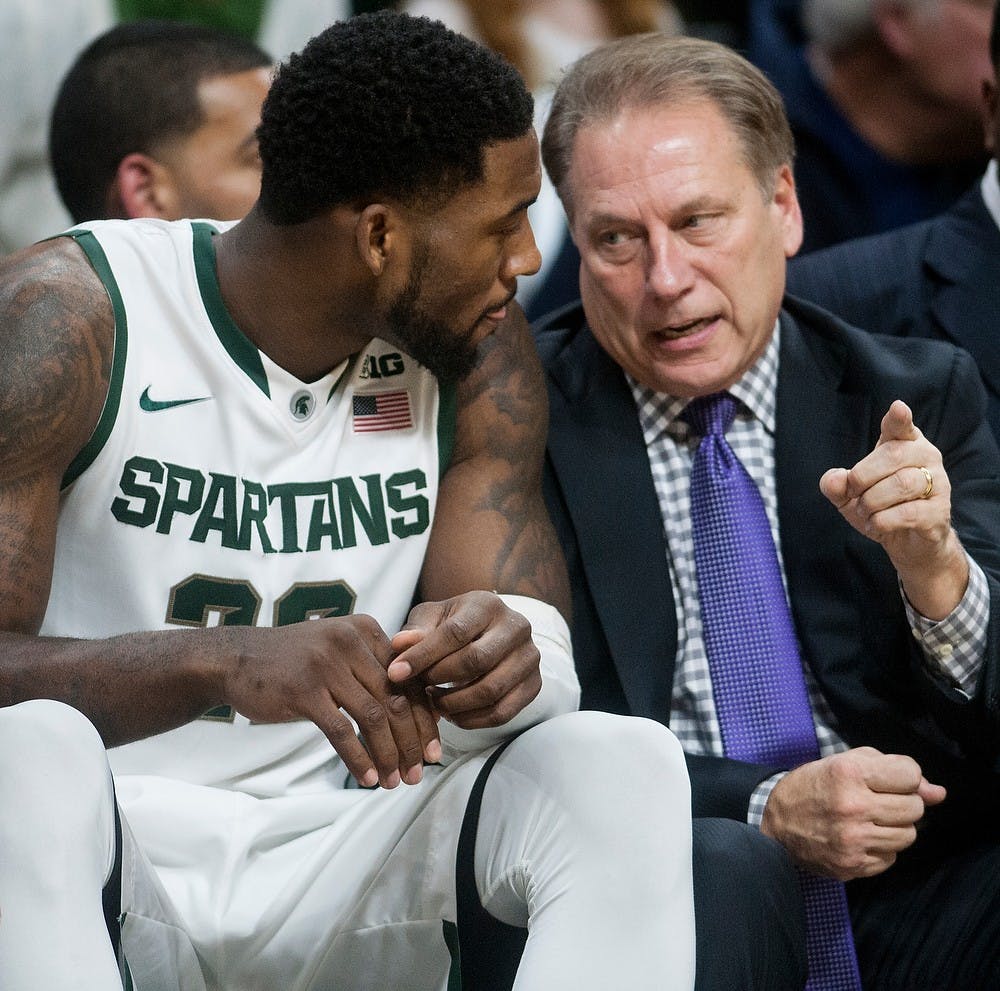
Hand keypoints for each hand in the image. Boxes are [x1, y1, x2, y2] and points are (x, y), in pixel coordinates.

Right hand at [222, 615, 439, 789]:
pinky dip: (358, 758)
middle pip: (397, 699)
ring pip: (374, 717)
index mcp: (366, 631)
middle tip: (420, 772)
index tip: (435, 749)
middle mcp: (351, 642)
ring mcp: (327, 665)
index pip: (409, 679)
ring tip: (394, 781)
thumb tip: (420, 713)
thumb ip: (375, 671)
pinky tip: (366, 778)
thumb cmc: (296, 662)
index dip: (426, 718)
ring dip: (389, 755)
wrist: (236, 658)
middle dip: (413, 741)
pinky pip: (342, 731)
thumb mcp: (340, 652)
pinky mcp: (304, 690)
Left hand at [386, 591, 541, 729]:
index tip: (395, 673)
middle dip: (440, 679)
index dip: (423, 655)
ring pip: (490, 691)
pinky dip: (472, 720)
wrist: (490, 635)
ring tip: (434, 700)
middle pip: (476, 661)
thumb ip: (416, 631)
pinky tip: (453, 714)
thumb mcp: (432, 619)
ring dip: (455, 703)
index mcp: (487, 605)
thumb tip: (400, 645)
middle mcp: (516, 627)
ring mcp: (529, 657)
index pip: (455, 632)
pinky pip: (502, 713)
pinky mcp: (534, 684)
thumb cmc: (454, 626)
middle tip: (420, 688)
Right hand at [760, 747, 945, 879]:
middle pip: (914, 808)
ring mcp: (853, 839)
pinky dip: (881, 848)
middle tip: (877, 800)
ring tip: (870, 820)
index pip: (910, 774)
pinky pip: (891, 858)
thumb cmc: (813, 786)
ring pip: (908, 836)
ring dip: (894, 827)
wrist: (775, 823)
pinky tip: (860, 838)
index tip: (886, 779)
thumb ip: (893, 771)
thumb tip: (939, 794)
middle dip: (902, 802)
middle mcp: (853, 806)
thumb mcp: (846, 763)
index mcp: (848, 773)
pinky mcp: (853, 865)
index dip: (902, 776)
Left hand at [819, 399, 968, 618]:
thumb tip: (834, 479)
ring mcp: (938, 484)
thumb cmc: (880, 508)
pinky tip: (876, 525)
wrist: (908, 543)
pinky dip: (883, 521)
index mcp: (904, 445)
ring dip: (872, 501)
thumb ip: (837, 484)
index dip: (898, 419)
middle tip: (852, 493)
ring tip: (865, 512)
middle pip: (893, 456)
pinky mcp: (939, 512)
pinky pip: (909, 512)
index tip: (898, 408)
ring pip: (902, 483)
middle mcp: (926, 458)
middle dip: (862, 476)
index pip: (901, 427)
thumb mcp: (849, 496)